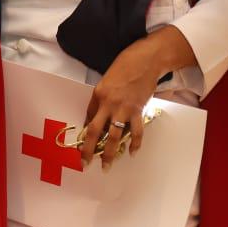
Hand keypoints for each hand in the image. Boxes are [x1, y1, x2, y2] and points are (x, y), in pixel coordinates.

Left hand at [78, 29, 189, 168]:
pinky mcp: (138, 111)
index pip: (88, 118)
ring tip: (106, 166)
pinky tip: (132, 153)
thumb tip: (96, 117)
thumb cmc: (124, 67)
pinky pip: (136, 132)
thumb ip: (101, 99)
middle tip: (85, 164)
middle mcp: (108, 104)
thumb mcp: (106, 81)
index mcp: (98, 95)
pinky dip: (134, 144)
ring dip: (109, 153)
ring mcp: (123, 109)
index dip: (84, 132)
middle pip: (94, 131)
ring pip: (113, 136)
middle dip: (88, 150)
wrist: (146, 60)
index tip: (81, 144)